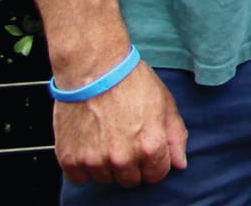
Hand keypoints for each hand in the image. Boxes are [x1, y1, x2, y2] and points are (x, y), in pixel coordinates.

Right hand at [53, 63, 188, 185]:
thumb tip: (180, 164)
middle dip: (133, 165)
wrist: (94, 69)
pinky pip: (81, 178)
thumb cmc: (130, 82)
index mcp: (150, 146)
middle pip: (131, 180)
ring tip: (107, 138)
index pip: (157, 175)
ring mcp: (94, 161)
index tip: (148, 149)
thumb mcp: (165, 104)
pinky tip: (90, 144)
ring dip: (108, 165)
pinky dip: (85, 166)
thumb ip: (175, 137)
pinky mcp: (70, 159)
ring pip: (106, 179)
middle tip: (126, 141)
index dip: (155, 162)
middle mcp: (122, 158)